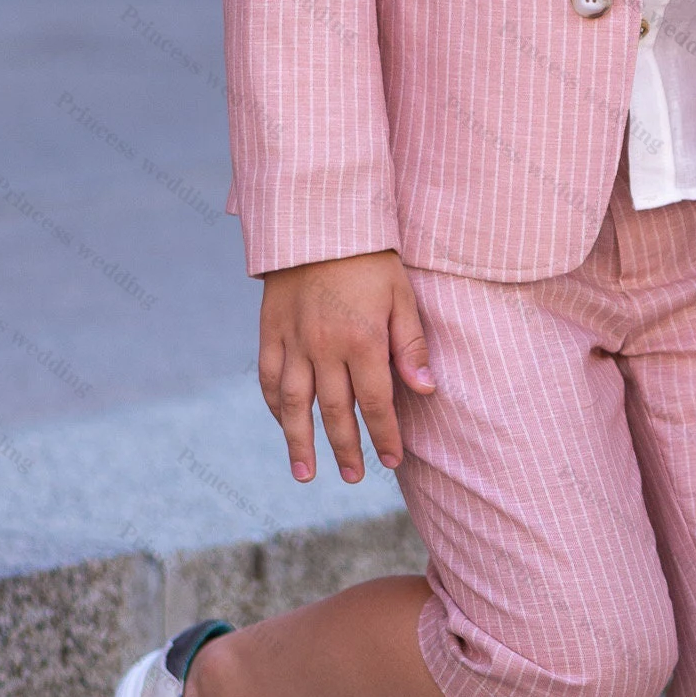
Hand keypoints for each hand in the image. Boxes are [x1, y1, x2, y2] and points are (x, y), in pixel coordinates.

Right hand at [258, 250, 434, 483]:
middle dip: (347, 449)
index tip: (393, 460)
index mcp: (362, 339)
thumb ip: (410, 344)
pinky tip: (284, 425)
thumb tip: (426, 390)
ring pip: (294, 404)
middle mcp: (324, 347)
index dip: (386, 434)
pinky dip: (275, 406)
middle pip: (336, 411)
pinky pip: (269, 377)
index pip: (377, 402)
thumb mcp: (401, 294)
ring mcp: (293, 340)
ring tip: (306, 474)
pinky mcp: (270, 331)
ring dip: (300, 442)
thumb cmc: (369, 257)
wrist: (317, 219)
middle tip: (356, 477)